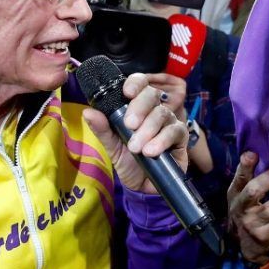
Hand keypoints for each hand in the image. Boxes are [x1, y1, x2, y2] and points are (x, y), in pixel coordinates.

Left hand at [84, 73, 188, 193]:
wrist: (143, 186)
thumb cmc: (129, 161)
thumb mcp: (112, 146)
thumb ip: (103, 129)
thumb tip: (88, 112)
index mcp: (137, 107)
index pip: (140, 84)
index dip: (135, 83)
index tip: (127, 92)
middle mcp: (154, 110)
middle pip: (152, 95)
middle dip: (139, 108)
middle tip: (129, 125)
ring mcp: (169, 122)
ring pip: (162, 113)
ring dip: (148, 129)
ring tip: (136, 148)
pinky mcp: (180, 136)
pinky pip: (175, 131)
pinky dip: (162, 140)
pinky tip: (151, 151)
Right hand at [226, 151, 268, 263]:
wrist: (244, 244)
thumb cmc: (247, 210)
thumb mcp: (242, 195)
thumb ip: (249, 176)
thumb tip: (258, 152)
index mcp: (235, 193)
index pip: (239, 177)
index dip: (245, 166)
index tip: (253, 154)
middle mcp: (241, 207)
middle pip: (254, 190)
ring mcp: (252, 223)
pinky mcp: (263, 236)